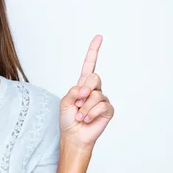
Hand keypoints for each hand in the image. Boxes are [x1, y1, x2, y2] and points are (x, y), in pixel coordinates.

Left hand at [59, 35, 114, 149]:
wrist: (73, 136)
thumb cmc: (68, 119)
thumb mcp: (65, 102)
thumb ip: (74, 91)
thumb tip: (86, 89)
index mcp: (82, 85)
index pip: (89, 65)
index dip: (94, 51)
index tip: (99, 37)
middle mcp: (94, 90)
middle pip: (94, 77)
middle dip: (85, 89)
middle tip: (78, 101)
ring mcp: (102, 99)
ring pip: (96, 95)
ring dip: (84, 108)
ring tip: (80, 116)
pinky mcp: (108, 110)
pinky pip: (101, 106)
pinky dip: (91, 114)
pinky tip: (87, 120)